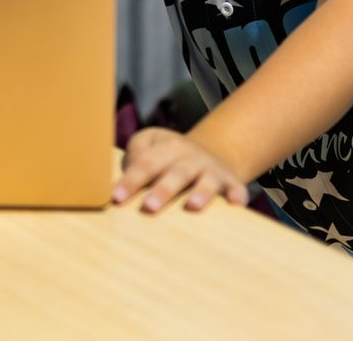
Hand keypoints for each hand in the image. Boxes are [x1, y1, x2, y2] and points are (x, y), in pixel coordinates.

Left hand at [113, 126, 249, 213]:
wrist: (209, 151)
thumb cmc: (167, 156)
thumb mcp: (149, 144)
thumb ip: (135, 156)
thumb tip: (122, 179)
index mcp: (166, 147)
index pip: (146, 164)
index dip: (131, 180)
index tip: (116, 198)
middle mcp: (190, 157)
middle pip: (175, 172)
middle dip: (163, 190)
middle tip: (149, 207)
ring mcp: (212, 169)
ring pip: (206, 180)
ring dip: (200, 192)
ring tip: (192, 207)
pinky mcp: (231, 182)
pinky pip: (236, 188)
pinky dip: (237, 195)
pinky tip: (235, 205)